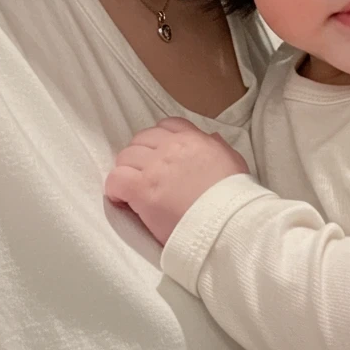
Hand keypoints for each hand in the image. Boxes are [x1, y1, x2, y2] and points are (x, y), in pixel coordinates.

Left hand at [105, 117, 249, 244]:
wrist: (226, 224)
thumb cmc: (233, 198)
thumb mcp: (234, 163)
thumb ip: (219, 147)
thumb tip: (211, 137)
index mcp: (195, 139)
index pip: (167, 125)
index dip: (160, 140)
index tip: (160, 156)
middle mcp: (172, 147)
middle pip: (142, 139)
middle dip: (140, 155)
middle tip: (144, 175)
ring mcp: (155, 167)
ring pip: (125, 157)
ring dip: (127, 171)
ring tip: (132, 189)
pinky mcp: (142, 190)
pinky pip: (115, 179)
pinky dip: (115, 189)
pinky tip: (123, 200)